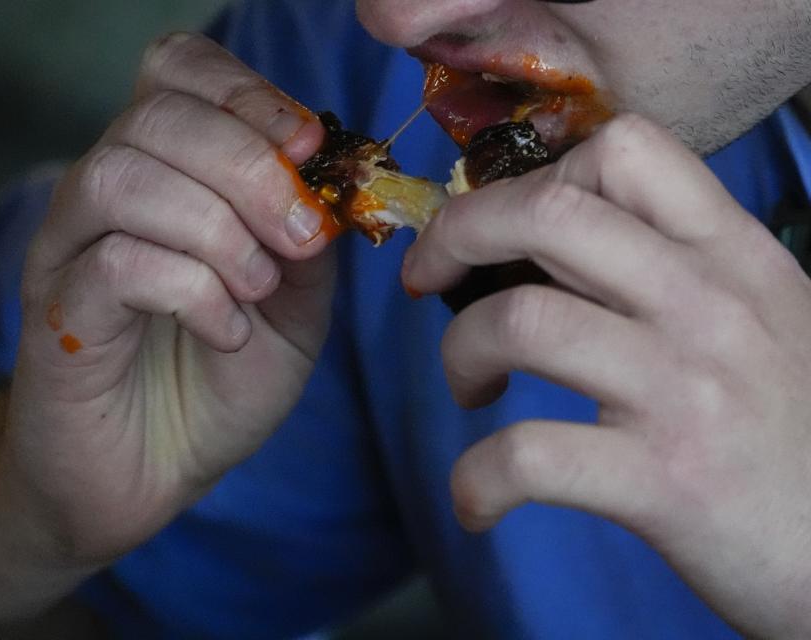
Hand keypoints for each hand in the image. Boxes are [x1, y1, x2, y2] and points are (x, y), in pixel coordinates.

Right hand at [3, 33, 334, 564]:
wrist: (149, 476)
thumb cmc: (218, 383)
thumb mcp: (294, 308)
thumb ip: (309, 241)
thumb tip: (332, 180)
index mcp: (165, 172)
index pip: (178, 71)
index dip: (247, 92)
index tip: (310, 147)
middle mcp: (105, 193)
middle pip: (155, 116)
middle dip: (249, 165)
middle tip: (299, 236)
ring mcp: (69, 250)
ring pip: (122, 177)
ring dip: (216, 228)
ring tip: (257, 289)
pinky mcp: (55, 313)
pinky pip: (113, 263)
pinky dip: (192, 290)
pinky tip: (226, 333)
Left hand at [402, 114, 810, 637]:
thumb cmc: (793, 432)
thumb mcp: (761, 319)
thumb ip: (673, 271)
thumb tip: (546, 248)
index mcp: (733, 255)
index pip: (626, 149)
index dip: (534, 176)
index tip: (499, 228)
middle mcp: (710, 305)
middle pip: (548, 214)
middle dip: (456, 235)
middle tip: (430, 281)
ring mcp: (686, 390)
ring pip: (520, 322)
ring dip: (460, 352)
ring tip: (470, 390)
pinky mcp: (665, 481)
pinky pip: (528, 456)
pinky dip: (476, 480)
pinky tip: (477, 501)